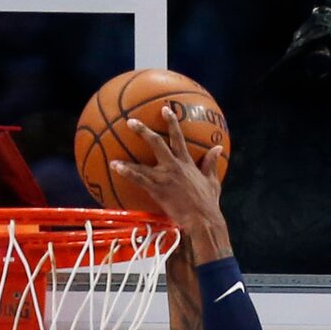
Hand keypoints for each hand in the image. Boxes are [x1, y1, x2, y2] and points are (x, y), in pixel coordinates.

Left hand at [110, 106, 227, 250]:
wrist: (203, 219)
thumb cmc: (208, 204)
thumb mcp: (212, 181)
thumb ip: (211, 163)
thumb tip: (217, 148)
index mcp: (187, 162)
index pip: (178, 137)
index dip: (171, 122)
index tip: (164, 109)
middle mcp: (174, 165)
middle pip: (157, 142)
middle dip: (143, 130)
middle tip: (130, 121)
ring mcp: (164, 177)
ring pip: (143, 163)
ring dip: (127, 158)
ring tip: (113, 156)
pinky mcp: (158, 189)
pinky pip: (139, 180)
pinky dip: (127, 173)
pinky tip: (115, 167)